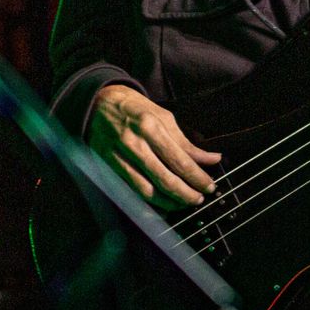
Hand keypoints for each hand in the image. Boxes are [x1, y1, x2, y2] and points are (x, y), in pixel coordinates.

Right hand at [88, 85, 220, 208]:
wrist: (98, 103)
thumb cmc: (135, 108)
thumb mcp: (163, 116)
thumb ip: (186, 142)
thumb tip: (211, 159)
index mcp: (151, 127)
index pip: (180, 160)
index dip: (197, 177)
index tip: (209, 185)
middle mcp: (135, 144)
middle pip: (165, 180)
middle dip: (186, 194)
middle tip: (199, 199)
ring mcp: (120, 158)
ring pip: (148, 191)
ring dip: (169, 202)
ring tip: (184, 203)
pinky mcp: (109, 167)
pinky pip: (132, 192)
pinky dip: (149, 203)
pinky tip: (163, 205)